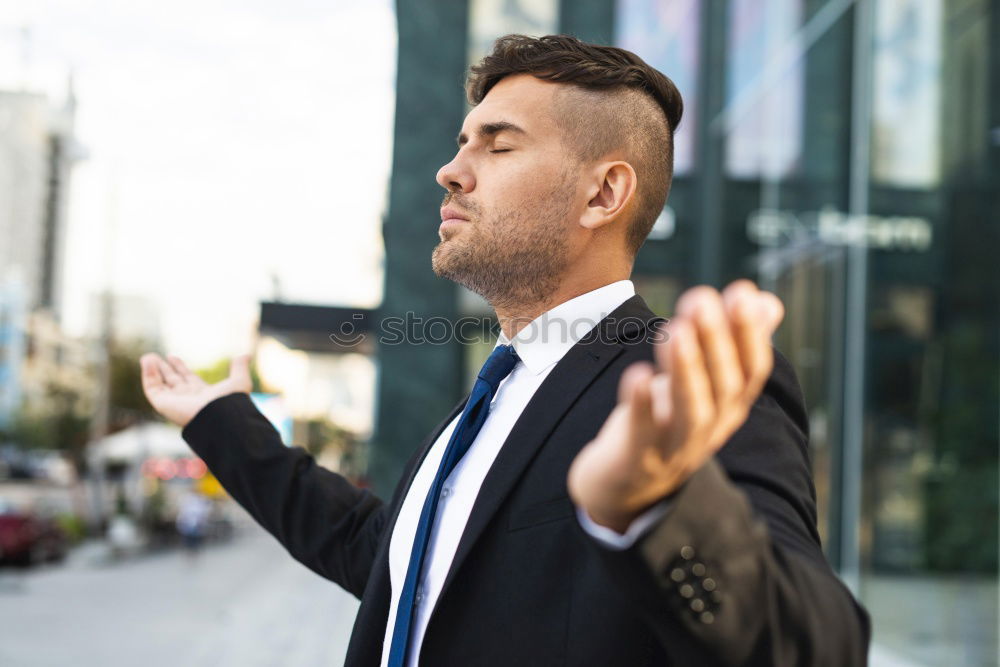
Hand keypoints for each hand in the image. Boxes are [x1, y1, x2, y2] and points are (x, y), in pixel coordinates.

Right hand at [140, 353, 251, 426]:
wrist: (219, 417)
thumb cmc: (230, 402)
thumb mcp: (238, 380)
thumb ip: (239, 367)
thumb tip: (247, 355)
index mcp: (202, 394)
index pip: (187, 379)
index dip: (179, 367)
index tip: (172, 356)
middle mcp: (187, 398)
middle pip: (171, 381)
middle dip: (163, 369)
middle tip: (153, 356)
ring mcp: (174, 402)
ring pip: (159, 384)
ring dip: (152, 370)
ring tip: (147, 356)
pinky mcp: (163, 404)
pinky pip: (152, 388)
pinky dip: (148, 375)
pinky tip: (148, 362)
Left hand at [567, 281, 784, 532]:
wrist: (622, 487)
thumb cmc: (665, 422)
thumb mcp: (701, 384)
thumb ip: (734, 343)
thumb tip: (768, 301)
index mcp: (728, 408)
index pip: (751, 371)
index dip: (750, 334)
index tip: (741, 292)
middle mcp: (710, 429)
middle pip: (723, 387)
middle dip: (715, 341)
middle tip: (700, 297)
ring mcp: (675, 449)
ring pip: (691, 411)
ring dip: (686, 369)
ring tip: (675, 329)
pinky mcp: (638, 460)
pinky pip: (644, 434)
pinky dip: (642, 405)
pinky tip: (637, 375)